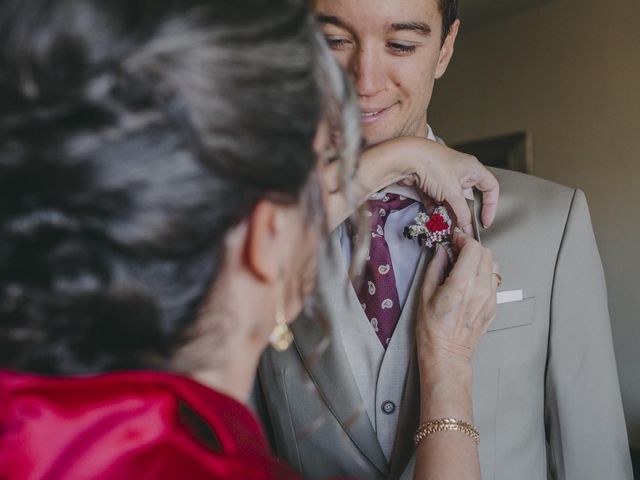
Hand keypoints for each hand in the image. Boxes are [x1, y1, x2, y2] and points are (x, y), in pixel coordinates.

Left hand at [324, 136, 498, 232]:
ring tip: (447, 227)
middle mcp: (460, 173)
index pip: (490, 187)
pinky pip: (436, 201)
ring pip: (451, 202)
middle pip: (468, 198)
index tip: (485, 222)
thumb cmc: (433, 165)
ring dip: (449, 214)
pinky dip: (436, 210)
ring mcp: (443, 179)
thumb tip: (466, 226)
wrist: (405, 158)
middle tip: (462, 229)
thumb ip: (462, 212)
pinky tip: (434, 219)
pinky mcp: (428, 184)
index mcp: (472, 169)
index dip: (491, 205)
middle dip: (464, 214)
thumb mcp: (453, 192)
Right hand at [416, 233, 498, 368]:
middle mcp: (481, 289)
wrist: (446, 354)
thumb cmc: (432, 328)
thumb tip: (442, 250)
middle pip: (486, 254)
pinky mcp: (493, 306)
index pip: (473, 248)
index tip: (454, 239)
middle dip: (471, 248)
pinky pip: (493, 282)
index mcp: (463, 283)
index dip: (463, 239)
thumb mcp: (425, 293)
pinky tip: (468, 282)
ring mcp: (490, 298)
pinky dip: (483, 274)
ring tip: (464, 266)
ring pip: (493, 266)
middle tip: (457, 251)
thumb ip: (436, 266)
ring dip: (480, 260)